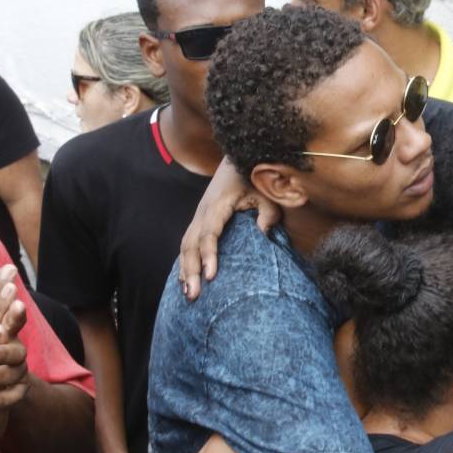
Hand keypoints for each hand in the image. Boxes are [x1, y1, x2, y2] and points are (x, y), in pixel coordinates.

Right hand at [178, 158, 279, 300]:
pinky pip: (188, 244)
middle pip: (191, 244)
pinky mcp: (200, 220)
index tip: (211, 276)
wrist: (239, 157)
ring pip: (185, 246)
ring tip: (188, 294)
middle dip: (190, 271)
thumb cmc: (254, 177)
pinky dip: (185, 262)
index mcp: (217, 204)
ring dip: (184, 270)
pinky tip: (184, 281)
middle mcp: (203, 212)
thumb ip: (268, 212)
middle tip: (194, 295)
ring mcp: (199, 216)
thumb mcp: (266, 192)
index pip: (209, 234)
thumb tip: (264, 233)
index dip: (209, 255)